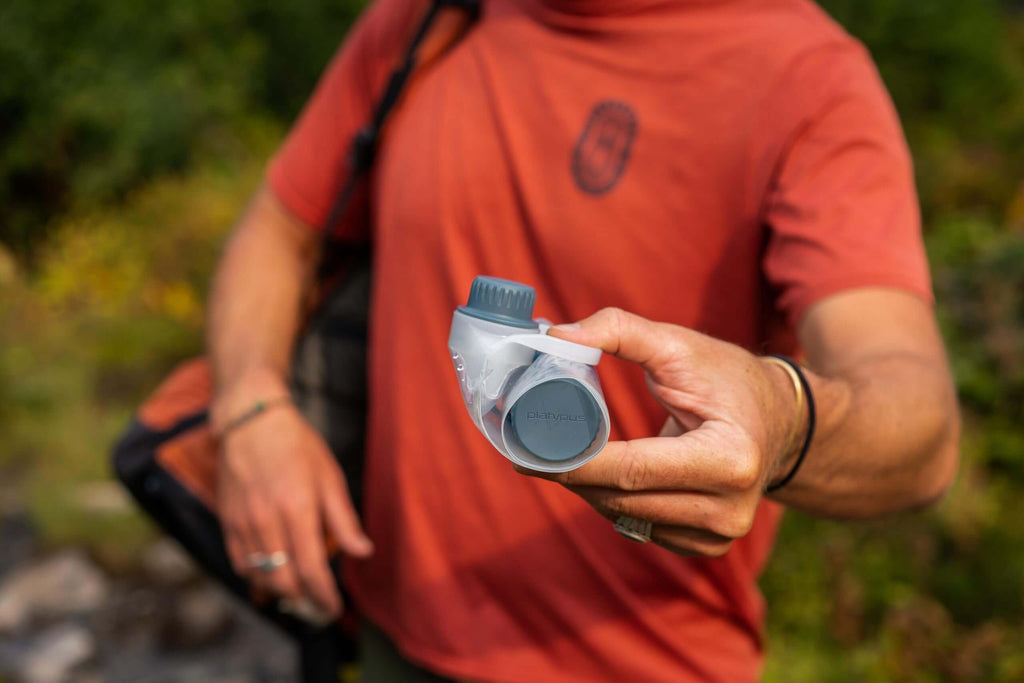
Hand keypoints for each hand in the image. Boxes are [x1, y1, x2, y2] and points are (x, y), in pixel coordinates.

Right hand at [215, 395, 372, 616]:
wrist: (250, 421)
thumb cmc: (297, 445)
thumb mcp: (330, 477)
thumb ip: (344, 520)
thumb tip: (363, 552)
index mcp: (298, 509)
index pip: (311, 569)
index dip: (324, 596)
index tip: (334, 608)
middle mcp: (268, 520)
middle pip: (284, 581)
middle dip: (304, 600)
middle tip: (318, 604)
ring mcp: (244, 521)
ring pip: (260, 576)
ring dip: (280, 591)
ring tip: (298, 592)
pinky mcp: (227, 520)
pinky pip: (239, 562)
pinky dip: (255, 576)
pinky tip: (270, 575)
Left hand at [516, 308, 801, 556]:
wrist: (780, 421)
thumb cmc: (729, 378)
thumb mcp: (679, 344)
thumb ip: (619, 331)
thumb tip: (555, 337)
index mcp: (729, 459)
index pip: (631, 469)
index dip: (573, 460)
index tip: (526, 447)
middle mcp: (728, 508)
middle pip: (621, 498)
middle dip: (568, 472)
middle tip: (525, 446)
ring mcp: (719, 534)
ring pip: (624, 517)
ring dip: (586, 488)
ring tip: (557, 454)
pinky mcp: (707, 545)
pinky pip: (640, 528)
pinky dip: (612, 501)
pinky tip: (597, 475)